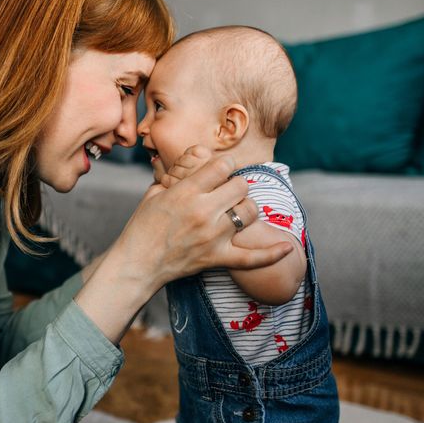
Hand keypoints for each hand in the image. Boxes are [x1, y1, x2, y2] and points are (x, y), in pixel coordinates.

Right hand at [122, 154, 290, 286]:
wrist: (137, 264)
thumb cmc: (142, 228)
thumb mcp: (154, 193)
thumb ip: (177, 175)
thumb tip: (196, 158)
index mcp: (186, 192)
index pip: (222, 165)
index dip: (223, 165)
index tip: (219, 171)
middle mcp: (203, 212)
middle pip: (240, 186)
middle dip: (235, 186)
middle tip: (225, 193)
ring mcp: (213, 236)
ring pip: (249, 211)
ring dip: (245, 208)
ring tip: (235, 211)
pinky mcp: (217, 258)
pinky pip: (252, 258)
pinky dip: (271, 254)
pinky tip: (287, 247)